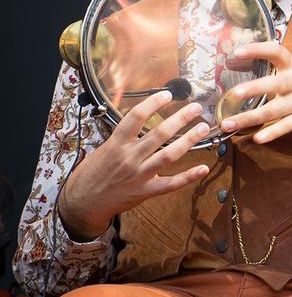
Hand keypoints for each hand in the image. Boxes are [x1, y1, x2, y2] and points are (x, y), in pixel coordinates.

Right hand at [60, 90, 210, 240]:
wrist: (83, 202)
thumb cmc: (92, 173)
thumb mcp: (103, 149)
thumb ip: (122, 137)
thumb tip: (140, 120)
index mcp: (116, 144)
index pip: (136, 117)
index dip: (153, 103)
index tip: (168, 95)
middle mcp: (130, 157)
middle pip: (159, 133)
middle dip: (180, 118)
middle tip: (196, 108)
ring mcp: (139, 174)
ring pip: (169, 155)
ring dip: (189, 140)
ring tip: (203, 128)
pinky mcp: (146, 190)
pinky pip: (171, 184)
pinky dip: (189, 176)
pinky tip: (204, 168)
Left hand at [219, 42, 291, 142]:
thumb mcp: (290, 71)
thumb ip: (264, 68)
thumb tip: (230, 63)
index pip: (277, 52)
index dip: (258, 50)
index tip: (237, 53)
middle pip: (276, 84)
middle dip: (255, 89)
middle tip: (233, 93)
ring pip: (274, 110)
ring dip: (250, 117)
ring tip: (228, 123)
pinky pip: (285, 126)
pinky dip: (271, 133)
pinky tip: (257, 138)